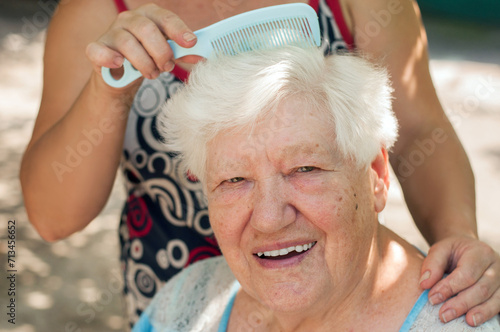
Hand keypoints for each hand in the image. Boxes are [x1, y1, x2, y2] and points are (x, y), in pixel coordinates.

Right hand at [85, 3, 200, 83]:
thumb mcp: (169, 53)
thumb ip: (184, 53)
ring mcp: (111, 32)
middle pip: (146, 30)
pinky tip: (120, 64)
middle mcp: (129, 19)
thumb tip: (203, 56)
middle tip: (167, 67)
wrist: (123, 75)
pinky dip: (109, 58)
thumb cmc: (149, 57)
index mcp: (150, 15)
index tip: (190, 43)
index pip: (165, 17)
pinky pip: (98, 50)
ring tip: (152, 74)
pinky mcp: (96, 48)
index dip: (178, 30)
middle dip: (161, 52)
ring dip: (144, 64)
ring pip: (127, 43)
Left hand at [419, 236, 499, 325]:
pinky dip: (487, 314)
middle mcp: (495, 266)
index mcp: (480, 252)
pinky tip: (474, 320)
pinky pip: (498, 305)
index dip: (449, 288)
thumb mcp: (440, 250)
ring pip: (494, 299)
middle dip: (461, 303)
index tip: (432, 298)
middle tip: (443, 314)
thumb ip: (432, 264)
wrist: (468, 249)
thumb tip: (424, 285)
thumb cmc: (452, 252)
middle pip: (481, 289)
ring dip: (477, 312)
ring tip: (462, 321)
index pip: (466, 274)